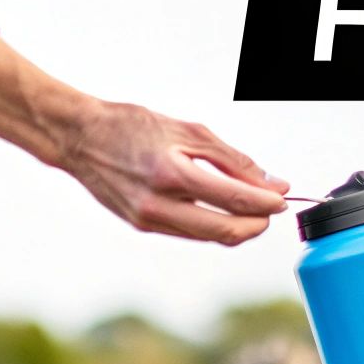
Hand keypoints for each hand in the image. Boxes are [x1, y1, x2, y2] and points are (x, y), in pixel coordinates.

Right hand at [60, 100, 289, 244]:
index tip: (282, 198)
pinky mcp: (143, 225)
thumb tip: (271, 183)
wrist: (81, 138)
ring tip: (252, 209)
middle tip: (272, 210)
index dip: (265, 203)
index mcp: (171, 173)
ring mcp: (149, 219)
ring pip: (209, 237)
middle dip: (256, 224)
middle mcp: (158, 203)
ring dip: (237, 227)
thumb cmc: (132, 126)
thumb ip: (232, 160)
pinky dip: (212, 225)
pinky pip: (189, 233)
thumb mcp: (188, 131)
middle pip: (224, 230)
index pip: (232, 199)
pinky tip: (221, 210)